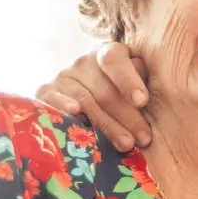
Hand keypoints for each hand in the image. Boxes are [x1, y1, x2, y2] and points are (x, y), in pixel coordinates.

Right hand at [35, 42, 152, 150]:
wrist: (89, 95)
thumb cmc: (126, 95)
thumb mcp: (139, 85)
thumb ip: (146, 85)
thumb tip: (151, 100)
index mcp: (109, 54)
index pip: (114, 60)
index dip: (128, 80)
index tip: (142, 101)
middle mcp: (85, 62)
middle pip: (104, 90)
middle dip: (128, 117)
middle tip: (144, 139)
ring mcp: (65, 76)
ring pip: (85, 101)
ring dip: (108, 125)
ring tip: (127, 144)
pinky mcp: (46, 91)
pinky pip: (51, 98)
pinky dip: (62, 105)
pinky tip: (75, 112)